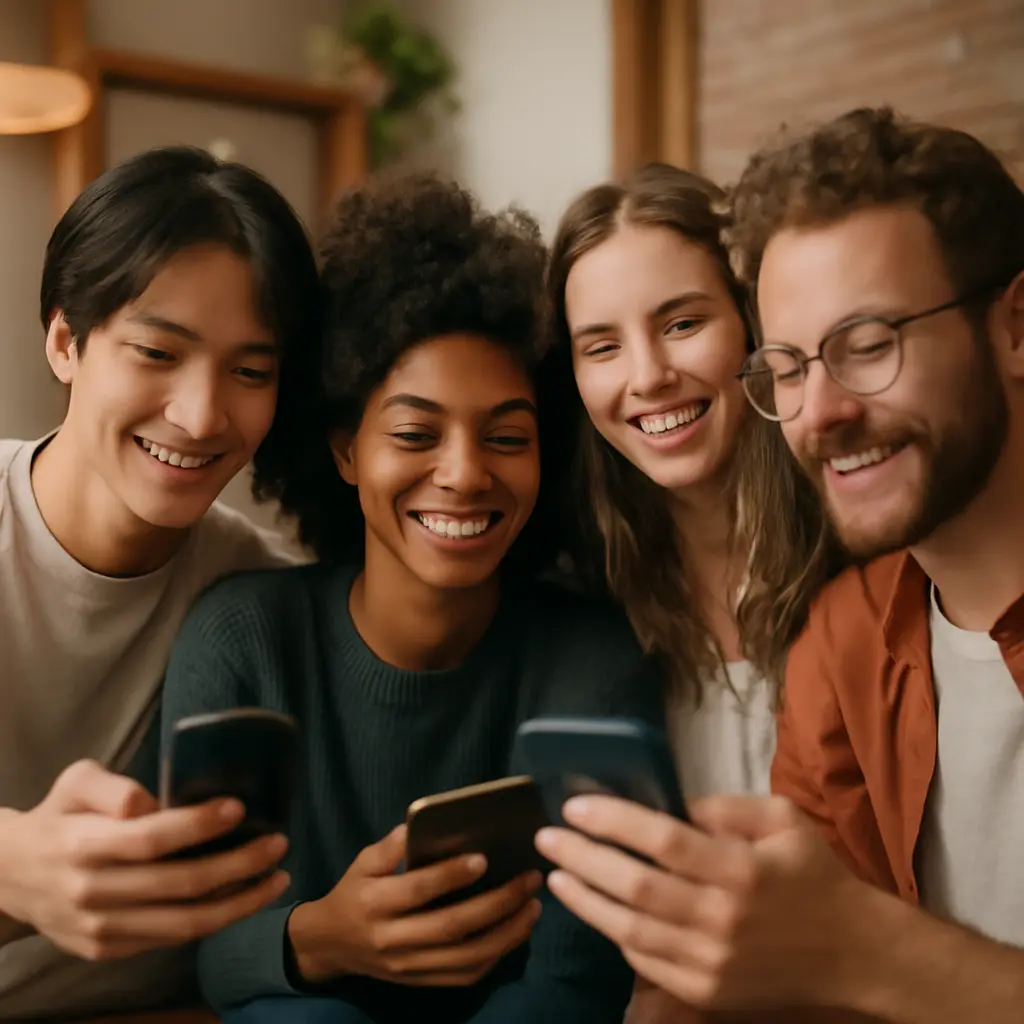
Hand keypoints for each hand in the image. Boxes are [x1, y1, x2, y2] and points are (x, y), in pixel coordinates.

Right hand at [0, 759, 289, 959]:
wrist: (11, 875)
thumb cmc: (59, 816)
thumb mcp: (76, 782)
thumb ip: (112, 786)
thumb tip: (153, 802)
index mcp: (83, 845)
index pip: (151, 839)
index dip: (199, 825)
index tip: (240, 807)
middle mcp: (92, 891)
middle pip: (180, 884)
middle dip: (239, 864)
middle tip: (279, 842)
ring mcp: (100, 928)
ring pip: (184, 923)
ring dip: (240, 902)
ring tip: (277, 877)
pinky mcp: (108, 950)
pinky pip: (171, 938)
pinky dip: (214, 920)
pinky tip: (244, 898)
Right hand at [288, 824, 542, 986]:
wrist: (331, 945)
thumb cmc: (354, 892)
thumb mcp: (363, 861)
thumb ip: (392, 845)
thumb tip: (422, 823)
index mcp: (376, 903)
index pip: (419, 890)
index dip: (451, 876)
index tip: (484, 857)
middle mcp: (394, 939)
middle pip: (452, 927)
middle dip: (498, 903)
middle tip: (529, 879)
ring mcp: (409, 966)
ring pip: (466, 958)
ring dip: (507, 934)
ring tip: (534, 907)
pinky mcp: (421, 982)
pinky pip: (465, 976)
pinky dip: (496, 956)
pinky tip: (516, 932)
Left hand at [535, 794, 880, 1011]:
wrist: (853, 955)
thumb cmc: (813, 875)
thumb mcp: (783, 820)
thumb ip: (726, 807)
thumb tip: (670, 804)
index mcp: (742, 869)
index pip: (663, 840)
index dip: (614, 821)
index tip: (575, 805)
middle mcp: (722, 918)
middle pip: (636, 886)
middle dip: (583, 858)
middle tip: (547, 837)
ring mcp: (711, 961)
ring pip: (630, 929)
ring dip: (585, 900)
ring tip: (556, 874)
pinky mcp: (706, 990)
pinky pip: (645, 961)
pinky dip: (614, 932)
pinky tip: (593, 908)